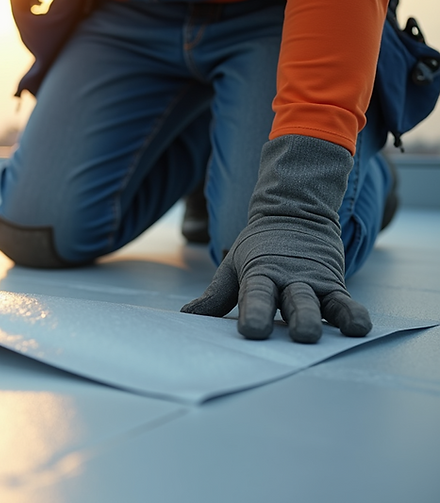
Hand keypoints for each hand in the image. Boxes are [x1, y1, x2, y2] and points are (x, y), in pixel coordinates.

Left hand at [181, 135, 371, 342]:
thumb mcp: (234, 266)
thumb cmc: (259, 248)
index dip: (255, 312)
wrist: (295, 212)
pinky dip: (353, 314)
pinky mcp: (334, 285)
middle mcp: (290, 278)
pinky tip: (360, 328)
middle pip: (295, 300)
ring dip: (327, 318)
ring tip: (335, 333)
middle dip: (298, 318)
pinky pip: (345, 302)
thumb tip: (187, 317)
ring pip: (323, 302)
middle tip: (301, 335)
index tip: (252, 331)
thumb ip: (216, 295)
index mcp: (260, 273)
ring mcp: (315, 282)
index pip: (257, 294)